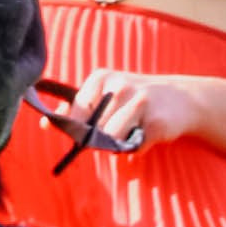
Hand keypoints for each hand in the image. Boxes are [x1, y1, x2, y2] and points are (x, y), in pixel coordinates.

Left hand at [67, 68, 210, 152]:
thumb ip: (76, 108)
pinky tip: (146, 134)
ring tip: (132, 130)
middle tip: (119, 128)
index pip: (77, 112)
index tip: (83, 134)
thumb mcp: (106, 94)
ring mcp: (139, 102)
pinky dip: (137, 147)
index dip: (78, 128)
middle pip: (94, 129)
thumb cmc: (135, 99)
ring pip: (112, 140)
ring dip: (119, 143)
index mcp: (102, 78)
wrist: (181, 98)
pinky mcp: (155, 122)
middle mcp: (119, 86)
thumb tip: (44, 123)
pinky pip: (134, 147)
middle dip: (102, 137)